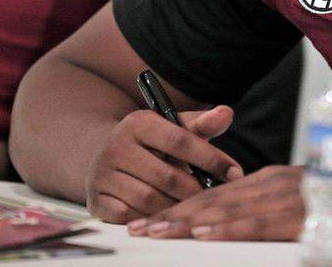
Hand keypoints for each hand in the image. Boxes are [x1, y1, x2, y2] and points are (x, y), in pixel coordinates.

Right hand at [86, 106, 244, 223]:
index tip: (235, 173)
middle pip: (167, 175)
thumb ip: (201, 124)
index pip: (180, 140)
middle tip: (216, 198)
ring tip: (195, 209)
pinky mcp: (96, 199)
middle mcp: (116, 145)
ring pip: (149, 199)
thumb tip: (226, 113)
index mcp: (138, 122)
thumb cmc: (153, 144)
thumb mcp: (175, 129)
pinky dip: (151, 219)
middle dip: (196, 190)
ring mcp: (103, 173)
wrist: (108, 157)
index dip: (211, 158)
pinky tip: (167, 217)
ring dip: (175, 207)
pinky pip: (129, 217)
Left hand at [127, 165, 303, 240]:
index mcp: (269, 181)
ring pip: (226, 210)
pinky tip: (203, 232)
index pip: (213, 194)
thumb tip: (233, 224)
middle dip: (171, 215)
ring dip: (187, 221)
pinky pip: (256, 222)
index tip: (149, 220)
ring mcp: (284, 198)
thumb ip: (267, 208)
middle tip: (136, 228)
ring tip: (156, 231)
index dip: (178, 206)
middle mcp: (271, 184)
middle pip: (210, 200)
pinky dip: (227, 226)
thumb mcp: (298, 200)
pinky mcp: (298, 215)